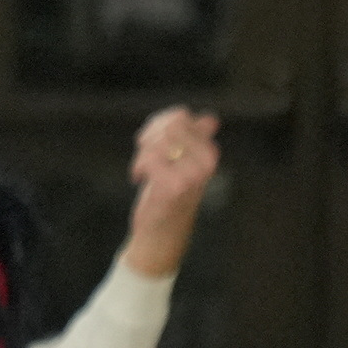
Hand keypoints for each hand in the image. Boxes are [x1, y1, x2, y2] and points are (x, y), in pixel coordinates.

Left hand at [118, 108, 218, 279]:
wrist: (163, 231)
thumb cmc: (171, 193)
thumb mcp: (186, 162)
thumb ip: (196, 139)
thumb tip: (210, 119)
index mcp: (210, 152)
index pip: (179, 116)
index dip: (158, 124)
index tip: (151, 141)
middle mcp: (206, 162)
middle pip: (167, 126)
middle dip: (149, 137)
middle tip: (144, 154)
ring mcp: (191, 175)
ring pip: (157, 141)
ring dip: (142, 153)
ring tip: (142, 168)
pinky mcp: (173, 187)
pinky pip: (149, 159)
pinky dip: (138, 166)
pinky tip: (138, 178)